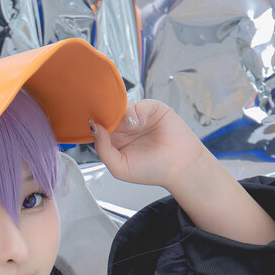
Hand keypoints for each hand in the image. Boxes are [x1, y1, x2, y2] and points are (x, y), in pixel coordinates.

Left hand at [90, 99, 208, 189]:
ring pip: (123, 106)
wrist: (180, 167)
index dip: (95, 124)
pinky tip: (141, 124)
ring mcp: (138, 118)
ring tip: (133, 128)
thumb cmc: (152, 171)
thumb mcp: (119, 167)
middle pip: (109, 113)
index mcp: (114, 141)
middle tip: (113, 124)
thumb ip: (103, 149)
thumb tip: (95, 128)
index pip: (98, 126)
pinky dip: (138, 111)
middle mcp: (125, 128)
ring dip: (123, 114)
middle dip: (108, 115)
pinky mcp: (153, 109)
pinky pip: (140, 103)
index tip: (95, 125)